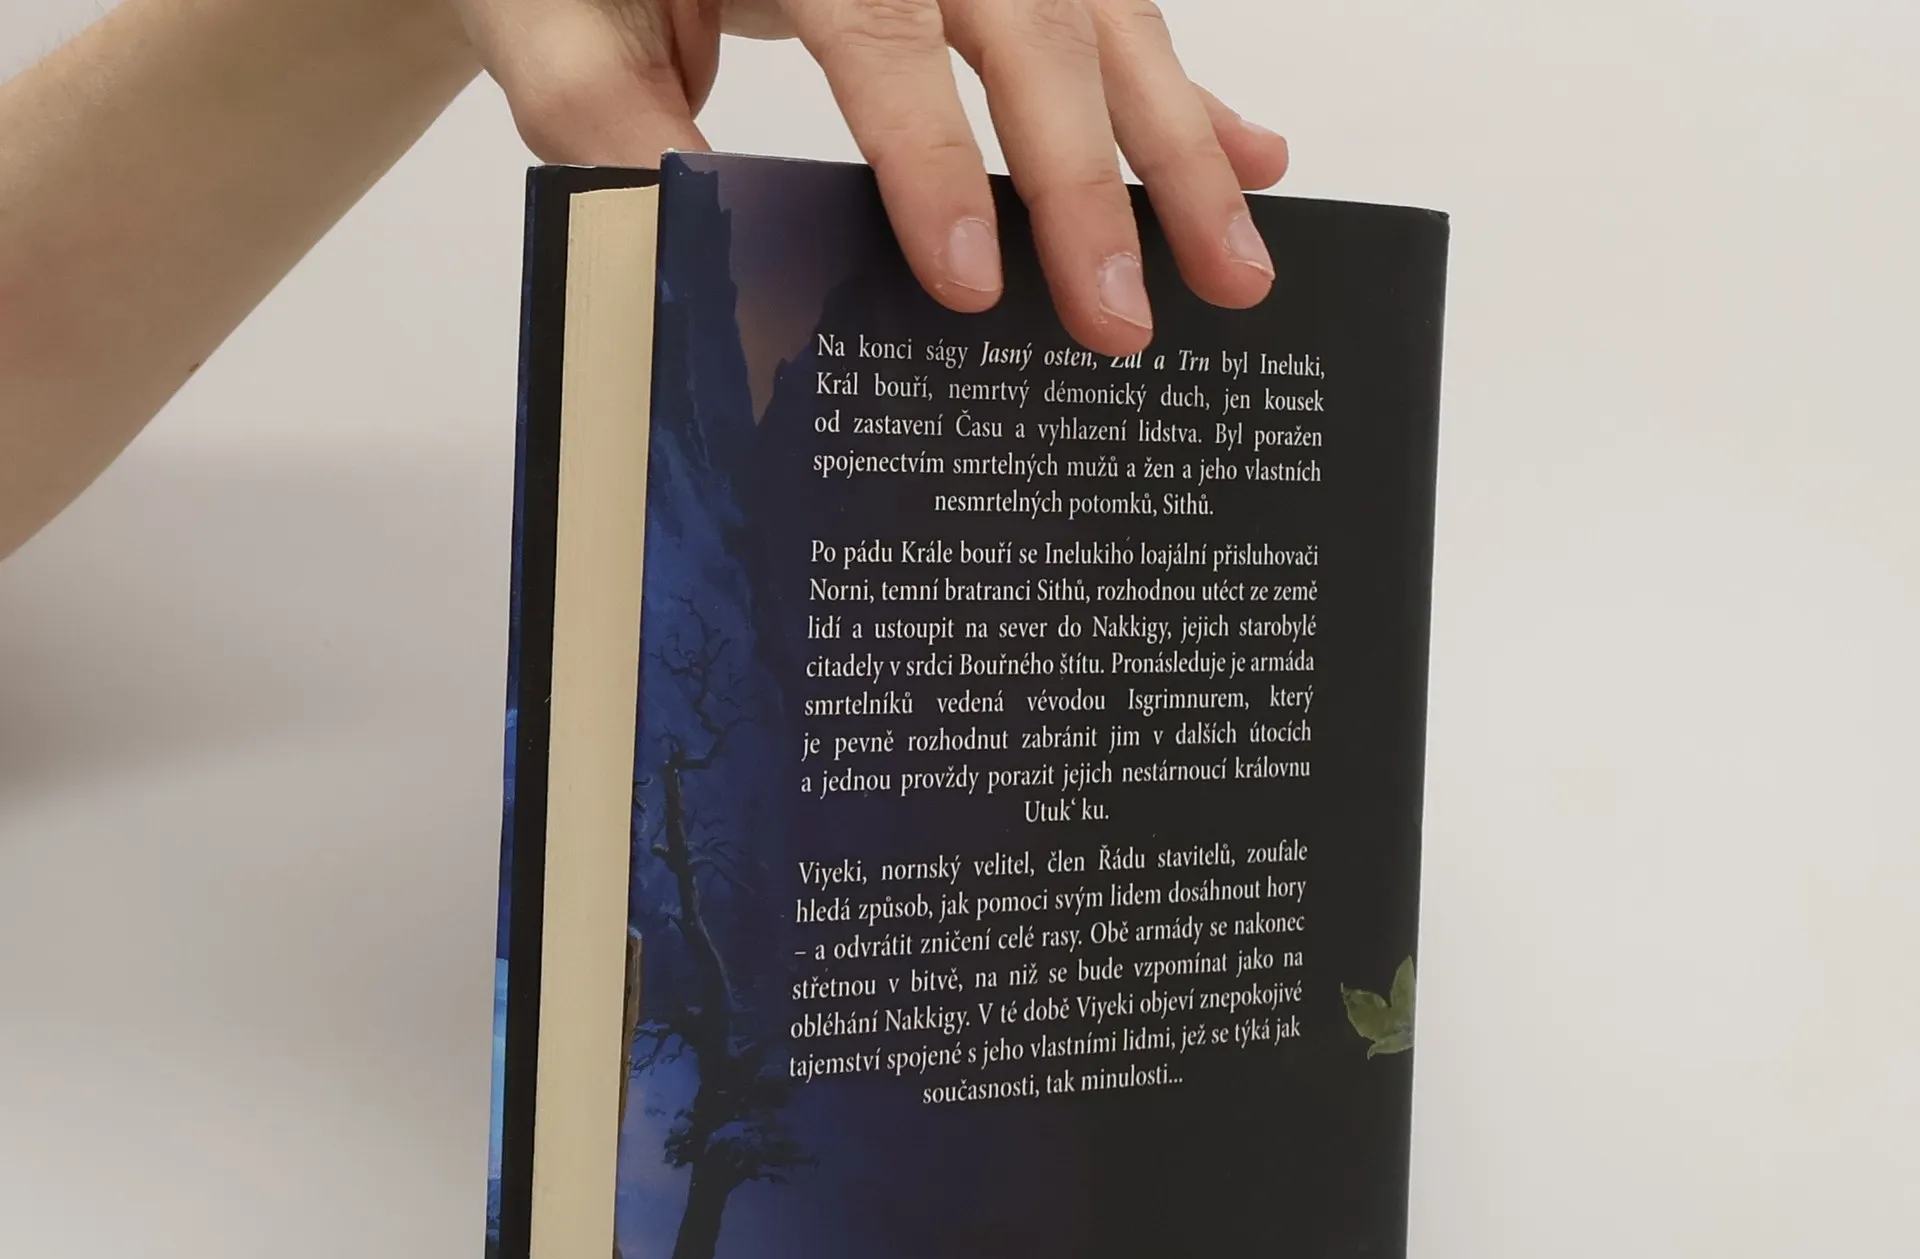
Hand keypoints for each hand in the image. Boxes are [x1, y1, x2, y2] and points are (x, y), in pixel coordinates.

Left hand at [448, 0, 1288, 353]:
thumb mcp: (553, 22)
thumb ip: (611, 122)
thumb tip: (708, 250)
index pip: (878, 21)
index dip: (931, 153)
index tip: (969, 281)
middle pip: (1030, 22)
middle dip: (1088, 179)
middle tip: (1121, 317)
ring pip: (1099, 19)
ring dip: (1177, 149)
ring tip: (1237, 265)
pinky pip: (1107, 15)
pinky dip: (1180, 95)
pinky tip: (1251, 157)